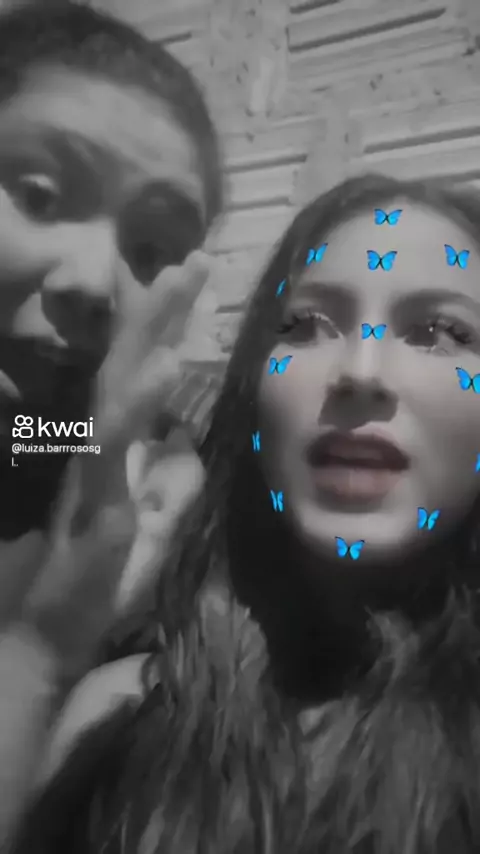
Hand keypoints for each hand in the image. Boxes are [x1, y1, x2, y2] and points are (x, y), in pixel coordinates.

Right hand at [22, 251, 211, 672]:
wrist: (41, 646)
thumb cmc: (90, 595)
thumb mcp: (148, 539)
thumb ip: (170, 493)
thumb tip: (188, 446)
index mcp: (114, 456)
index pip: (137, 383)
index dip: (163, 335)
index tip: (190, 288)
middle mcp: (100, 453)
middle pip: (129, 369)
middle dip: (162, 313)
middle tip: (195, 260)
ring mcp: (93, 474)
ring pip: (120, 391)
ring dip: (151, 335)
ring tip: (181, 284)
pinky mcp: (92, 504)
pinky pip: (116, 444)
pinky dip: (141, 402)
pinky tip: (168, 366)